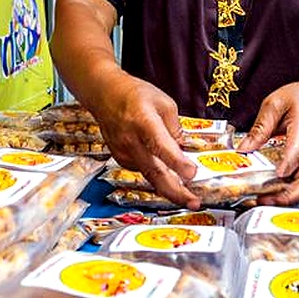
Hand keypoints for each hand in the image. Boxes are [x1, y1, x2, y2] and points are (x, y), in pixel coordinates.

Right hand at [93, 77, 199, 209]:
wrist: (104, 94)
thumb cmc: (134, 95)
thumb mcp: (164, 103)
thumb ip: (175, 128)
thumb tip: (184, 151)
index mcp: (144, 122)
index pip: (160, 146)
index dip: (176, 162)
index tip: (191, 174)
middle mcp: (131, 140)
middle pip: (154, 172)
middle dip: (176, 191)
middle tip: (194, 203)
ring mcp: (123, 152)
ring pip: (149, 176)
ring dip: (169, 187)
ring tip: (187, 195)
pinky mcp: (121, 159)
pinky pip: (143, 171)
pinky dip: (157, 176)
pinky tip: (168, 175)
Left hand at [237, 79, 298, 204]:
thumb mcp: (275, 103)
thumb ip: (260, 126)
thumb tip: (244, 149)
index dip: (290, 163)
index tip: (278, 173)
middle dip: (290, 194)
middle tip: (265, 199)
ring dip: (288, 198)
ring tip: (265, 201)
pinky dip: (290, 193)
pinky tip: (272, 196)